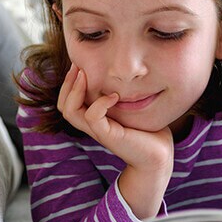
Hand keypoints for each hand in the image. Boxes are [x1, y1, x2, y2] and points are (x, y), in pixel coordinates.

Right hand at [57, 63, 173, 170]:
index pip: (67, 101)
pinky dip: (100, 103)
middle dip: (67, 82)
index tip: (81, 64)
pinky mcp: (109, 136)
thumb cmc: (149, 131)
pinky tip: (115, 95)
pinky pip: (93, 117)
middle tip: (79, 64)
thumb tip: (125, 71)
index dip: (69, 82)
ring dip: (75, 89)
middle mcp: (92, 125)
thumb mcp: (132, 107)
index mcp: (94, 118)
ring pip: (70, 111)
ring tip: (86, 74)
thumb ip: (123, 93)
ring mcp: (99, 131)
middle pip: (63, 105)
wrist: (159, 157)